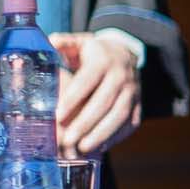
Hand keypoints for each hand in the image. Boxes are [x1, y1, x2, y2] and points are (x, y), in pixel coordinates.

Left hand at [51, 32, 140, 158]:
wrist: (125, 52)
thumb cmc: (93, 50)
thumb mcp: (79, 41)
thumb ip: (63, 43)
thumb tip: (49, 43)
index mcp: (103, 60)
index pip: (86, 82)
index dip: (72, 99)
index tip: (57, 115)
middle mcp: (121, 76)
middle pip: (103, 102)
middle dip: (85, 123)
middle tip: (68, 139)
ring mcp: (133, 92)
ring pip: (119, 115)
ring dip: (101, 134)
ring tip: (83, 147)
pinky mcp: (139, 104)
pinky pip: (132, 122)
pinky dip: (118, 136)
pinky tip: (102, 146)